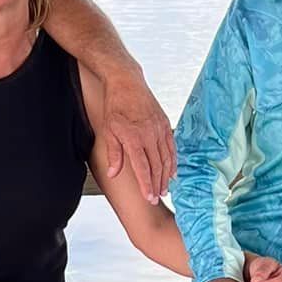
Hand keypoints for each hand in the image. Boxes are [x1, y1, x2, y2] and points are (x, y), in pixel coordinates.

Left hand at [99, 69, 173, 204]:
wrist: (127, 82)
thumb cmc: (115, 107)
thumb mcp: (109, 130)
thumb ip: (114, 154)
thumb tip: (114, 174)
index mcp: (134, 138)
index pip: (143, 168)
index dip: (147, 185)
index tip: (150, 198)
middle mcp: (149, 135)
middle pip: (157, 166)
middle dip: (158, 185)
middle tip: (158, 199)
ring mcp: (159, 129)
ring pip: (166, 158)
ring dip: (166, 176)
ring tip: (165, 189)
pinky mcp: (165, 124)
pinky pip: (171, 147)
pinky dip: (173, 161)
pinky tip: (172, 172)